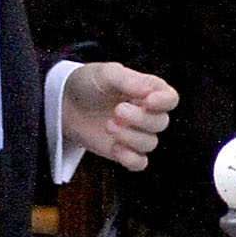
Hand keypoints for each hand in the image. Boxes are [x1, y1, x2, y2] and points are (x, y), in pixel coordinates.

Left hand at [60, 60, 177, 172]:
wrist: (65, 103)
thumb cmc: (88, 84)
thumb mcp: (106, 74)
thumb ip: (128, 80)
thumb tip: (149, 92)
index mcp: (148, 91)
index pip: (170, 99)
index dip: (163, 102)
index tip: (147, 101)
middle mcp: (147, 113)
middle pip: (160, 123)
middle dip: (139, 119)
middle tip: (116, 111)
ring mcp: (137, 134)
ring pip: (150, 144)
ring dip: (131, 137)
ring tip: (109, 126)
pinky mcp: (125, 151)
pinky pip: (139, 163)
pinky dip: (130, 158)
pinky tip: (114, 147)